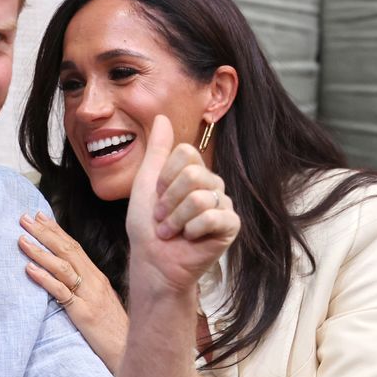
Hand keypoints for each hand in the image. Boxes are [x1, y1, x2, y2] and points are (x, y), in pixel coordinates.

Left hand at [19, 212, 128, 373]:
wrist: (129, 350)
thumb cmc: (113, 329)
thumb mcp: (101, 301)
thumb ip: (86, 286)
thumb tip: (66, 276)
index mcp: (97, 276)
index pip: (74, 247)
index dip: (56, 230)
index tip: (40, 216)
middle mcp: (94, 281)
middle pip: (66, 250)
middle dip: (44, 232)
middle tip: (24, 218)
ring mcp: (89, 296)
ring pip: (62, 267)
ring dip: (40, 251)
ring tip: (22, 240)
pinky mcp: (83, 313)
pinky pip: (61, 292)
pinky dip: (44, 278)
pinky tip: (29, 270)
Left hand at [126, 115, 239, 297]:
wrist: (153, 261)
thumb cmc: (147, 225)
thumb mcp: (145, 183)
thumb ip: (157, 150)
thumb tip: (162, 116)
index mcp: (193, 171)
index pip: (186, 153)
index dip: (165, 176)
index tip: (156, 194)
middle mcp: (211, 184)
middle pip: (194, 174)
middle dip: (169, 200)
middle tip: (161, 217)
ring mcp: (223, 204)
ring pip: (200, 197)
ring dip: (176, 218)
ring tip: (171, 231)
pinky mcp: (231, 225)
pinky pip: (213, 217)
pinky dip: (192, 230)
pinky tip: (189, 238)